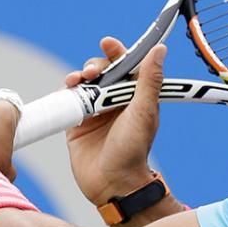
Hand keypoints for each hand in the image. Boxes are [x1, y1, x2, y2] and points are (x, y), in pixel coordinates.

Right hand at [64, 37, 167, 205]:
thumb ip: (149, 80)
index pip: (127, 66)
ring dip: (79, 77)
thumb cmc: (134, 150)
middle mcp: (116, 101)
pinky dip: (67, 92)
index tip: (108, 43)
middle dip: (95, 65)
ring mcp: (96, 111)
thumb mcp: (144, 112)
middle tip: (92, 73)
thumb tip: (160, 50)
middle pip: (103, 71)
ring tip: (77, 82)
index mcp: (136, 96)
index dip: (118, 52)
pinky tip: (68, 91)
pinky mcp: (77, 122)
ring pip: (85, 83)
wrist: (112, 183)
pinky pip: (69, 100)